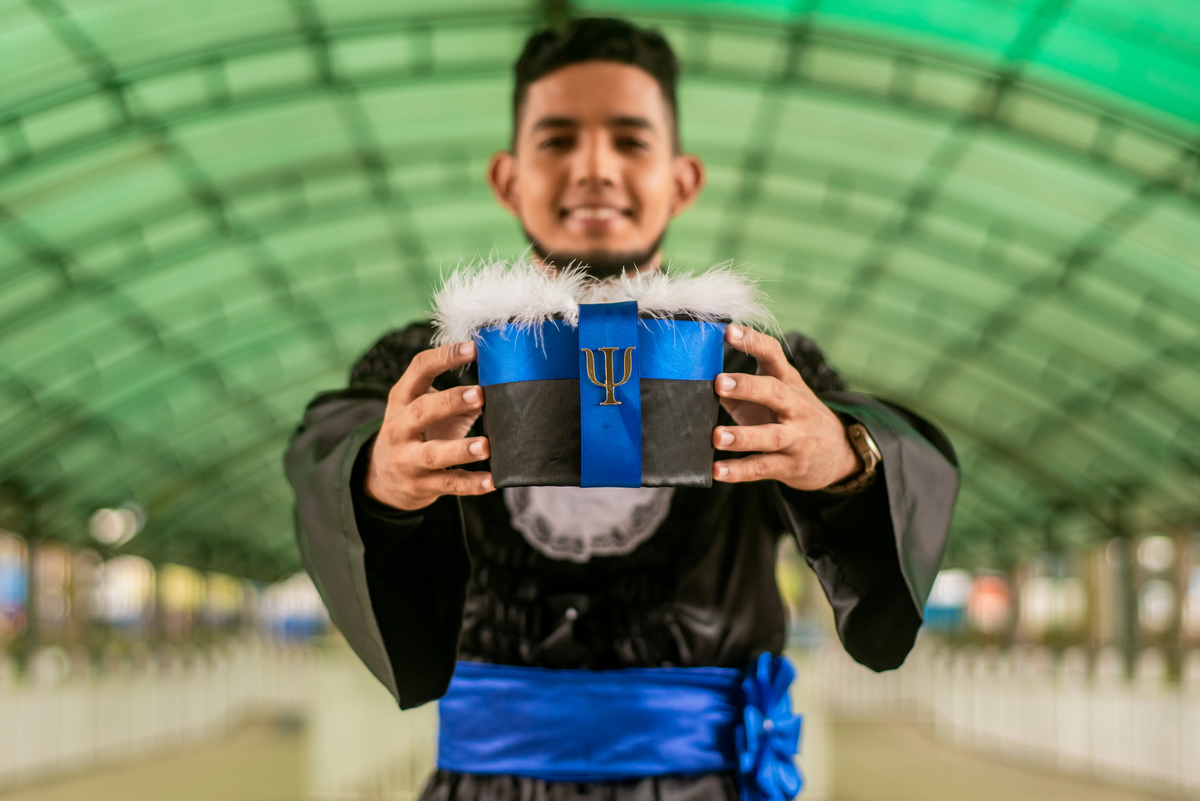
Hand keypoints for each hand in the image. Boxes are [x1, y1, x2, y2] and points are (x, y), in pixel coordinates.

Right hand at [365, 341, 494, 510]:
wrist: (382, 480)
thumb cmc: (417, 434)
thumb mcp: (425, 410)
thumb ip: (457, 398)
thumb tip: (499, 384)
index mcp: (402, 400)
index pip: (418, 369)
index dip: (444, 357)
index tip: (473, 347)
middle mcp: (400, 428)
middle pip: (421, 411)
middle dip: (450, 402)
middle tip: (479, 394)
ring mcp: (408, 460)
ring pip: (433, 454)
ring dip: (460, 449)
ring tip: (486, 446)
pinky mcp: (421, 486)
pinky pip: (449, 484)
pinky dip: (471, 484)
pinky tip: (491, 481)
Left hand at [712, 325, 860, 490]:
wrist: (840, 453)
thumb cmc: (793, 417)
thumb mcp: (776, 396)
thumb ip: (741, 389)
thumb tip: (697, 380)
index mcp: (788, 382)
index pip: (774, 355)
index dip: (753, 341)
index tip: (728, 331)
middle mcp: (795, 407)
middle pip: (775, 392)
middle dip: (748, 387)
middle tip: (719, 383)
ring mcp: (796, 438)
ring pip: (770, 436)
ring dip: (743, 436)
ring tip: (717, 436)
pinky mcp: (791, 466)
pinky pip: (763, 467)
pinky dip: (740, 470)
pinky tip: (719, 471)